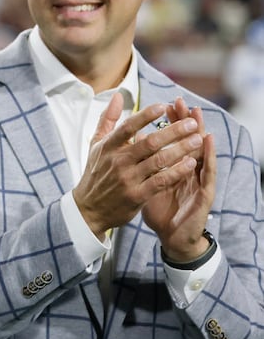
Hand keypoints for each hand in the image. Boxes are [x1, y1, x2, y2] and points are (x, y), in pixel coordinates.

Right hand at [72, 98, 203, 235]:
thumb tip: (118, 96)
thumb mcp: (96, 144)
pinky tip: (191, 163)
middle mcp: (117, 162)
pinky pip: (161, 181)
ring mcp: (127, 179)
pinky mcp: (137, 196)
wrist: (89, 208)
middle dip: (173, 131)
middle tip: (192, 123)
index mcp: (108, 147)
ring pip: (159, 161)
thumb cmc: (96, 172)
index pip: (128, 127)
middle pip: (149, 142)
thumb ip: (108, 119)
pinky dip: (177, 171)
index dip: (145, 115)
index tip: (163, 106)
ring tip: (198, 139)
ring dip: (181, 149)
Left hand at [141, 98, 215, 261]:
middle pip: (188, 142)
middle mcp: (188, 170)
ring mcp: (197, 181)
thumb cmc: (158, 206)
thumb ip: (141, 162)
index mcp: (173, 166)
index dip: (170, 123)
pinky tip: (207, 146)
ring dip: (199, 134)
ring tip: (197, 117)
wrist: (171, 235)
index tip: (165, 104)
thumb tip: (131, 142)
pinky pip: (207, 175)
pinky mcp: (205, 195)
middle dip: (184, 122)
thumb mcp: (146, 181)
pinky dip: (208, 159)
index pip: (173, 140)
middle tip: (182, 103)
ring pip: (201, 154)